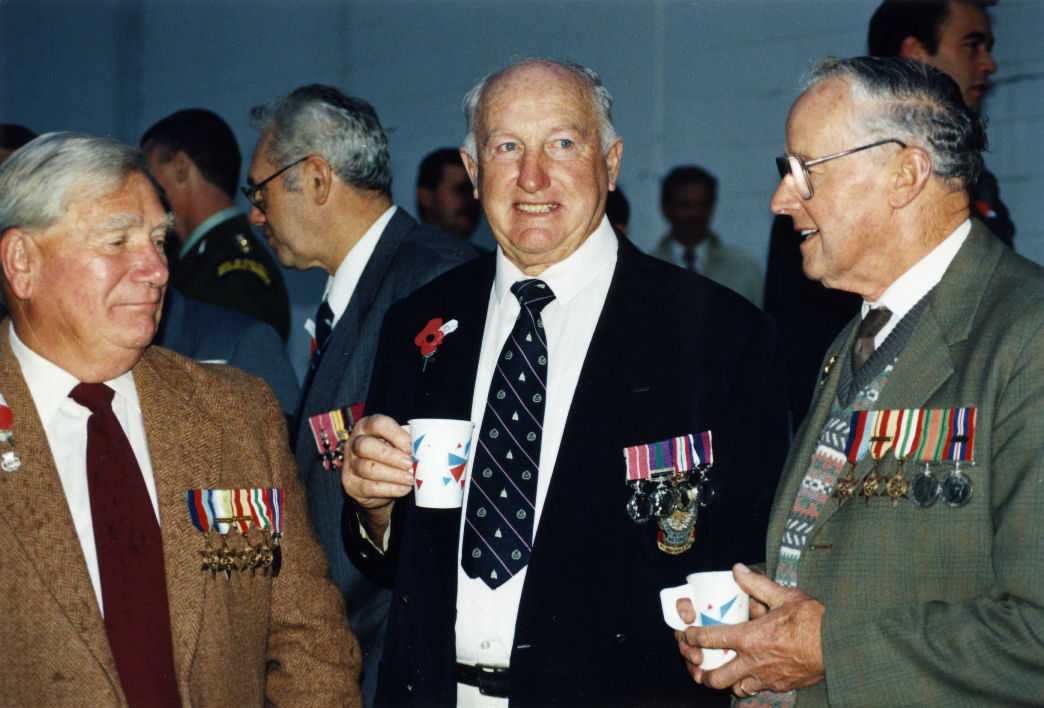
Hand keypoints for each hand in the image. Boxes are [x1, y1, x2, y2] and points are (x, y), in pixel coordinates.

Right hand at [341, 414, 413, 534]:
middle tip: (410, 463)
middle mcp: (353, 443)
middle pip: (367, 446)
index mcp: (366, 427)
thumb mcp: (396, 445)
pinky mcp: (350, 484)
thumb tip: (429, 449)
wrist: (375, 486)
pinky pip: (370, 487)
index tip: (410, 447)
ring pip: (368, 468)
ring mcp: (349, 464)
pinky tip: (404, 489)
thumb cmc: (390, 458)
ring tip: (411, 478)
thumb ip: (407, 443)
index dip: (395, 434)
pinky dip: (391, 489)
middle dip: (391, 456)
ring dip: (394, 475)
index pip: (378, 423)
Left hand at [675, 564, 824, 697]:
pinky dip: (751, 685)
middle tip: (699, 666)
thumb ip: (756, 583)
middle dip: (702, 674)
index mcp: (750, 637)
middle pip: (716, 678)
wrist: (839, 645)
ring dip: (728, 682)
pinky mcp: (782, 686)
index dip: (694, 637)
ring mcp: (767, 678)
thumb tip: (737, 568)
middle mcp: (754, 662)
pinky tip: (752, 675)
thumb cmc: (812, 619)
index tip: (687, 634)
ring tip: (725, 672)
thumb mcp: (783, 595)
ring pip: (737, 689)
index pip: (712, 639)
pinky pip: (758, 690)